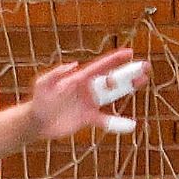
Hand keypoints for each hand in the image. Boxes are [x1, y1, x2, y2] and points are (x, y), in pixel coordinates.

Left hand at [30, 48, 148, 138]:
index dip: (114, 60)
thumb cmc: (38, 100)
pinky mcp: (87, 118)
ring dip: (128, 88)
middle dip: (128, 72)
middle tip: (144, 67)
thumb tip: (73, 64)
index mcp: (79, 79)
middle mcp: (87, 89)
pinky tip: (130, 125)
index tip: (129, 53)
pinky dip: (117, 123)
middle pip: (112, 78)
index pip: (100, 67)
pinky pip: (105, 119)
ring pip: (113, 95)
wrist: (35, 122)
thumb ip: (56, 74)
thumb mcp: (43, 84)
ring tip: (142, 81)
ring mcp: (89, 103)